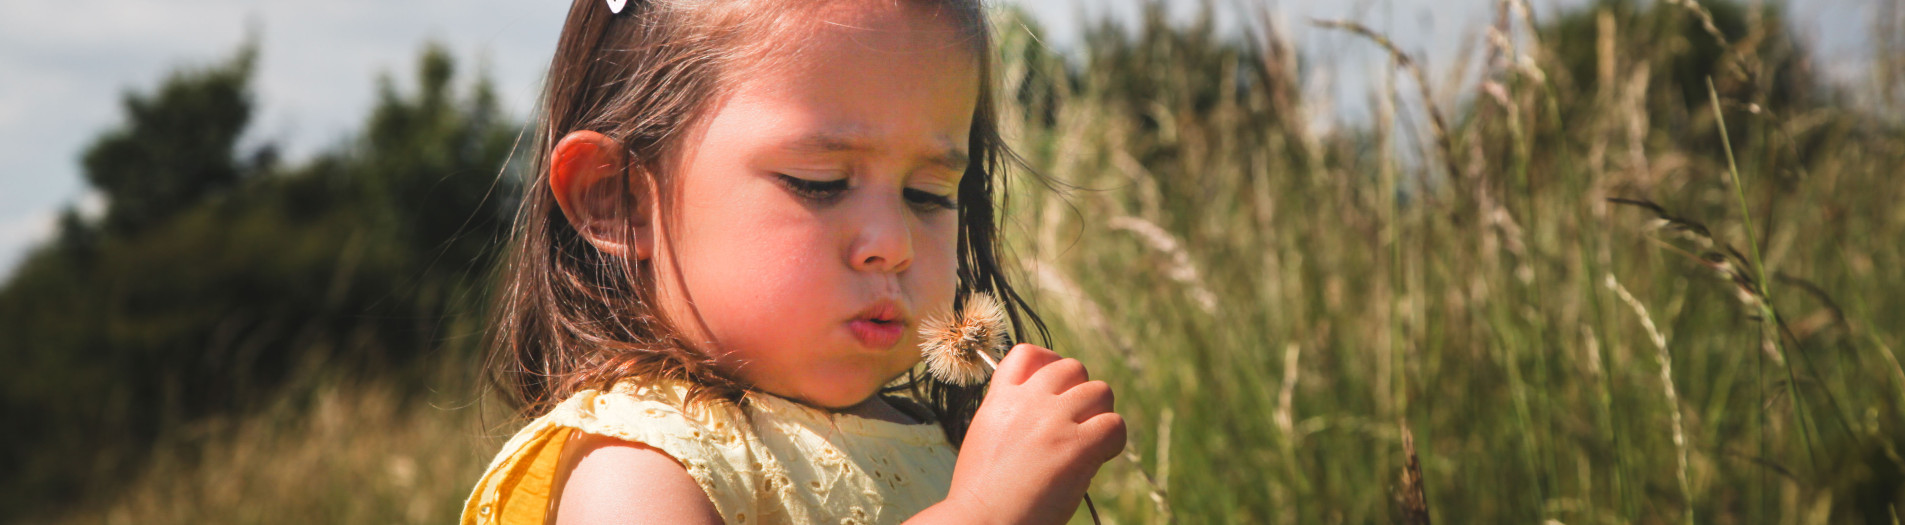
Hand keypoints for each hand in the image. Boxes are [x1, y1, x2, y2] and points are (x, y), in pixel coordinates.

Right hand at [943, 344, 1126, 523]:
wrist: (983, 522)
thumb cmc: (984, 493)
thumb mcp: (986, 436)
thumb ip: (1012, 414)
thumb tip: (1050, 409)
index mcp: (1001, 399)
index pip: (1029, 353)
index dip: (1050, 363)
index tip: (1058, 387)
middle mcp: (1028, 401)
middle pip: (1073, 368)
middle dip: (1081, 393)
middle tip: (1078, 423)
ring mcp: (1053, 420)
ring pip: (1100, 391)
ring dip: (1101, 415)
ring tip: (1090, 442)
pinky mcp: (1077, 445)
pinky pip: (1115, 425)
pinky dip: (1114, 441)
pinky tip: (1099, 458)